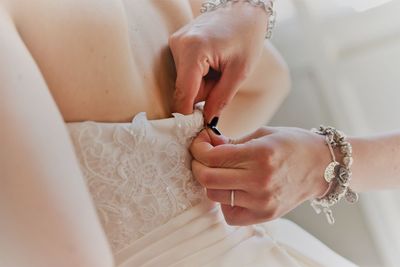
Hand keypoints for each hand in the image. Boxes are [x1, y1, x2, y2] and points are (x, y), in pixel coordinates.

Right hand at [169, 1, 267, 122]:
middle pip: (185, 89)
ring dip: (203, 83)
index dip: (187, 115)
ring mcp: (176, 43)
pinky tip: (212, 63)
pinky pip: (185, 71)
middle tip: (223, 80)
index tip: (192, 132)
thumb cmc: (247, 36)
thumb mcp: (239, 72)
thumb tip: (206, 120)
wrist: (243, 9)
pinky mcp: (178, 43)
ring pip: (186, 81)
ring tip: (219, 67)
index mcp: (193, 51)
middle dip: (204, 93)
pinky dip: (199, 74)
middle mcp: (178, 45)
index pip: (183, 93)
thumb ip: (221, 99)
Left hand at [190, 127, 331, 224]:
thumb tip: (205, 143)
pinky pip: (229, 214)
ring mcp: (263, 202)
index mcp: (260, 154)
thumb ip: (231, 142)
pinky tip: (233, 189)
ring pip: (214, 196)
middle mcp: (260, 180)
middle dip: (197, 165)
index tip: (200, 143)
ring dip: (210, 182)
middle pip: (207, 179)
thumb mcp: (262, 134)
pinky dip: (224, 202)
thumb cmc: (293, 144)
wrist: (323, 166)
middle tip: (202, 156)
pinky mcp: (265, 215)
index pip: (212, 157)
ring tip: (220, 171)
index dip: (198, 148)